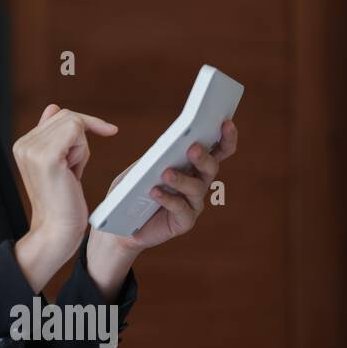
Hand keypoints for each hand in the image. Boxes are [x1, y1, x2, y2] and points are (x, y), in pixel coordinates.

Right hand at [13, 104, 118, 285]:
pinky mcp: (47, 156)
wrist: (57, 230)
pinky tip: (75, 171)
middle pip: (67, 115)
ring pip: (73, 122)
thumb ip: (55, 135)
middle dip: (82, 138)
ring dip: (83, 146)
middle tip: (76, 167)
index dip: (82, 125)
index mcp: (22, 144)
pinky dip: (84, 150)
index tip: (106, 131)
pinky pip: (76, 131)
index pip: (57, 115)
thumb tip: (53, 107)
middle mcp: (22, 143)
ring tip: (73, 172)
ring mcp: (32, 149)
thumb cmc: (63, 201)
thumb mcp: (59, 163)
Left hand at [100, 119, 238, 253]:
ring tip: (166, 173)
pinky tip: (155, 192)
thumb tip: (166, 146)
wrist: (120, 225)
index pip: (216, 150)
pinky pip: (181, 209)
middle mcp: (198, 183)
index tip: (226, 123)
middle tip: (192, 148)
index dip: (225, 138)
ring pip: (197, 188)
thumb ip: (153, 158)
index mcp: (191, 166)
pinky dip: (168, 199)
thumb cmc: (130, 193)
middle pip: (211, 167)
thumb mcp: (138, 170)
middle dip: (204, 157)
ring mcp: (193, 204)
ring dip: (182, 179)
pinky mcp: (185, 222)